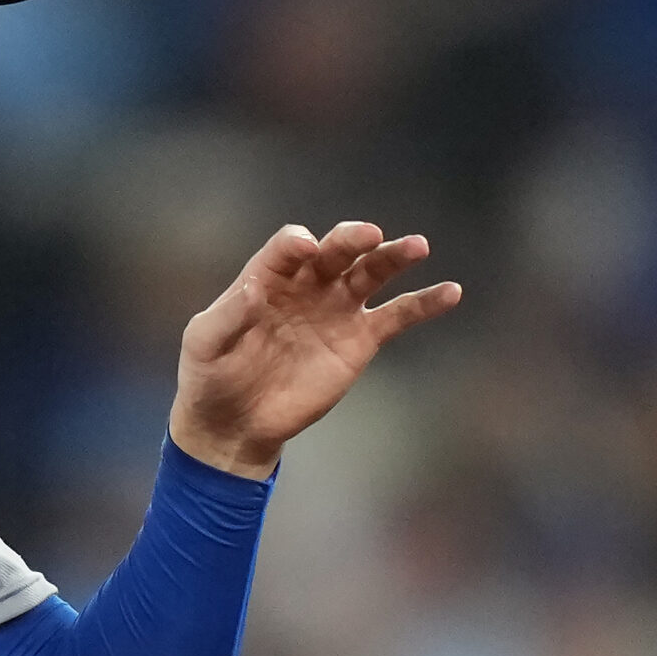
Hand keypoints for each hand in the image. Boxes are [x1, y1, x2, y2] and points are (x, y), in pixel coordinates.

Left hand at [167, 222, 459, 478]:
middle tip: (369, 235)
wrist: (235, 420)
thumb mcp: (206, 342)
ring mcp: (337, 309)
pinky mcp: (360, 340)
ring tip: (417, 246)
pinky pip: (398, 315)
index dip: (296, 244)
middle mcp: (308, 283)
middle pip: (336, 251)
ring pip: (372, 273)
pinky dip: (424, 303)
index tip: (304, 247)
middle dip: (352, 239)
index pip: (287, 248)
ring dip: (394, 257)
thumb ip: (229, 314)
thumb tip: (254, 291)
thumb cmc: (211, 374)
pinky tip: (450, 292)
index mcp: (268, 275)